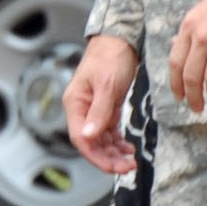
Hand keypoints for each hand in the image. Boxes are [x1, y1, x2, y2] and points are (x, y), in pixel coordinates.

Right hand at [67, 34, 141, 176]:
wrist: (120, 38)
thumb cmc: (111, 56)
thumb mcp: (108, 85)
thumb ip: (99, 112)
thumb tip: (89, 137)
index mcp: (76, 103)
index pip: (80, 139)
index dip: (96, 157)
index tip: (115, 168)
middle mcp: (81, 108)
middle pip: (90, 143)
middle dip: (108, 158)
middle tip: (128, 167)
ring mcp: (93, 108)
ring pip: (101, 139)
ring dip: (114, 152)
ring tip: (131, 161)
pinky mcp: (106, 106)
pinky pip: (109, 131)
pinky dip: (118, 141)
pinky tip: (128, 148)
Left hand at [167, 0, 206, 112]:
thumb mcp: (201, 11)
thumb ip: (189, 32)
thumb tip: (175, 46)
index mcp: (189, 27)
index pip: (176, 63)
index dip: (176, 85)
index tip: (180, 97)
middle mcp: (202, 37)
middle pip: (191, 76)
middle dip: (193, 97)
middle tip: (197, 108)